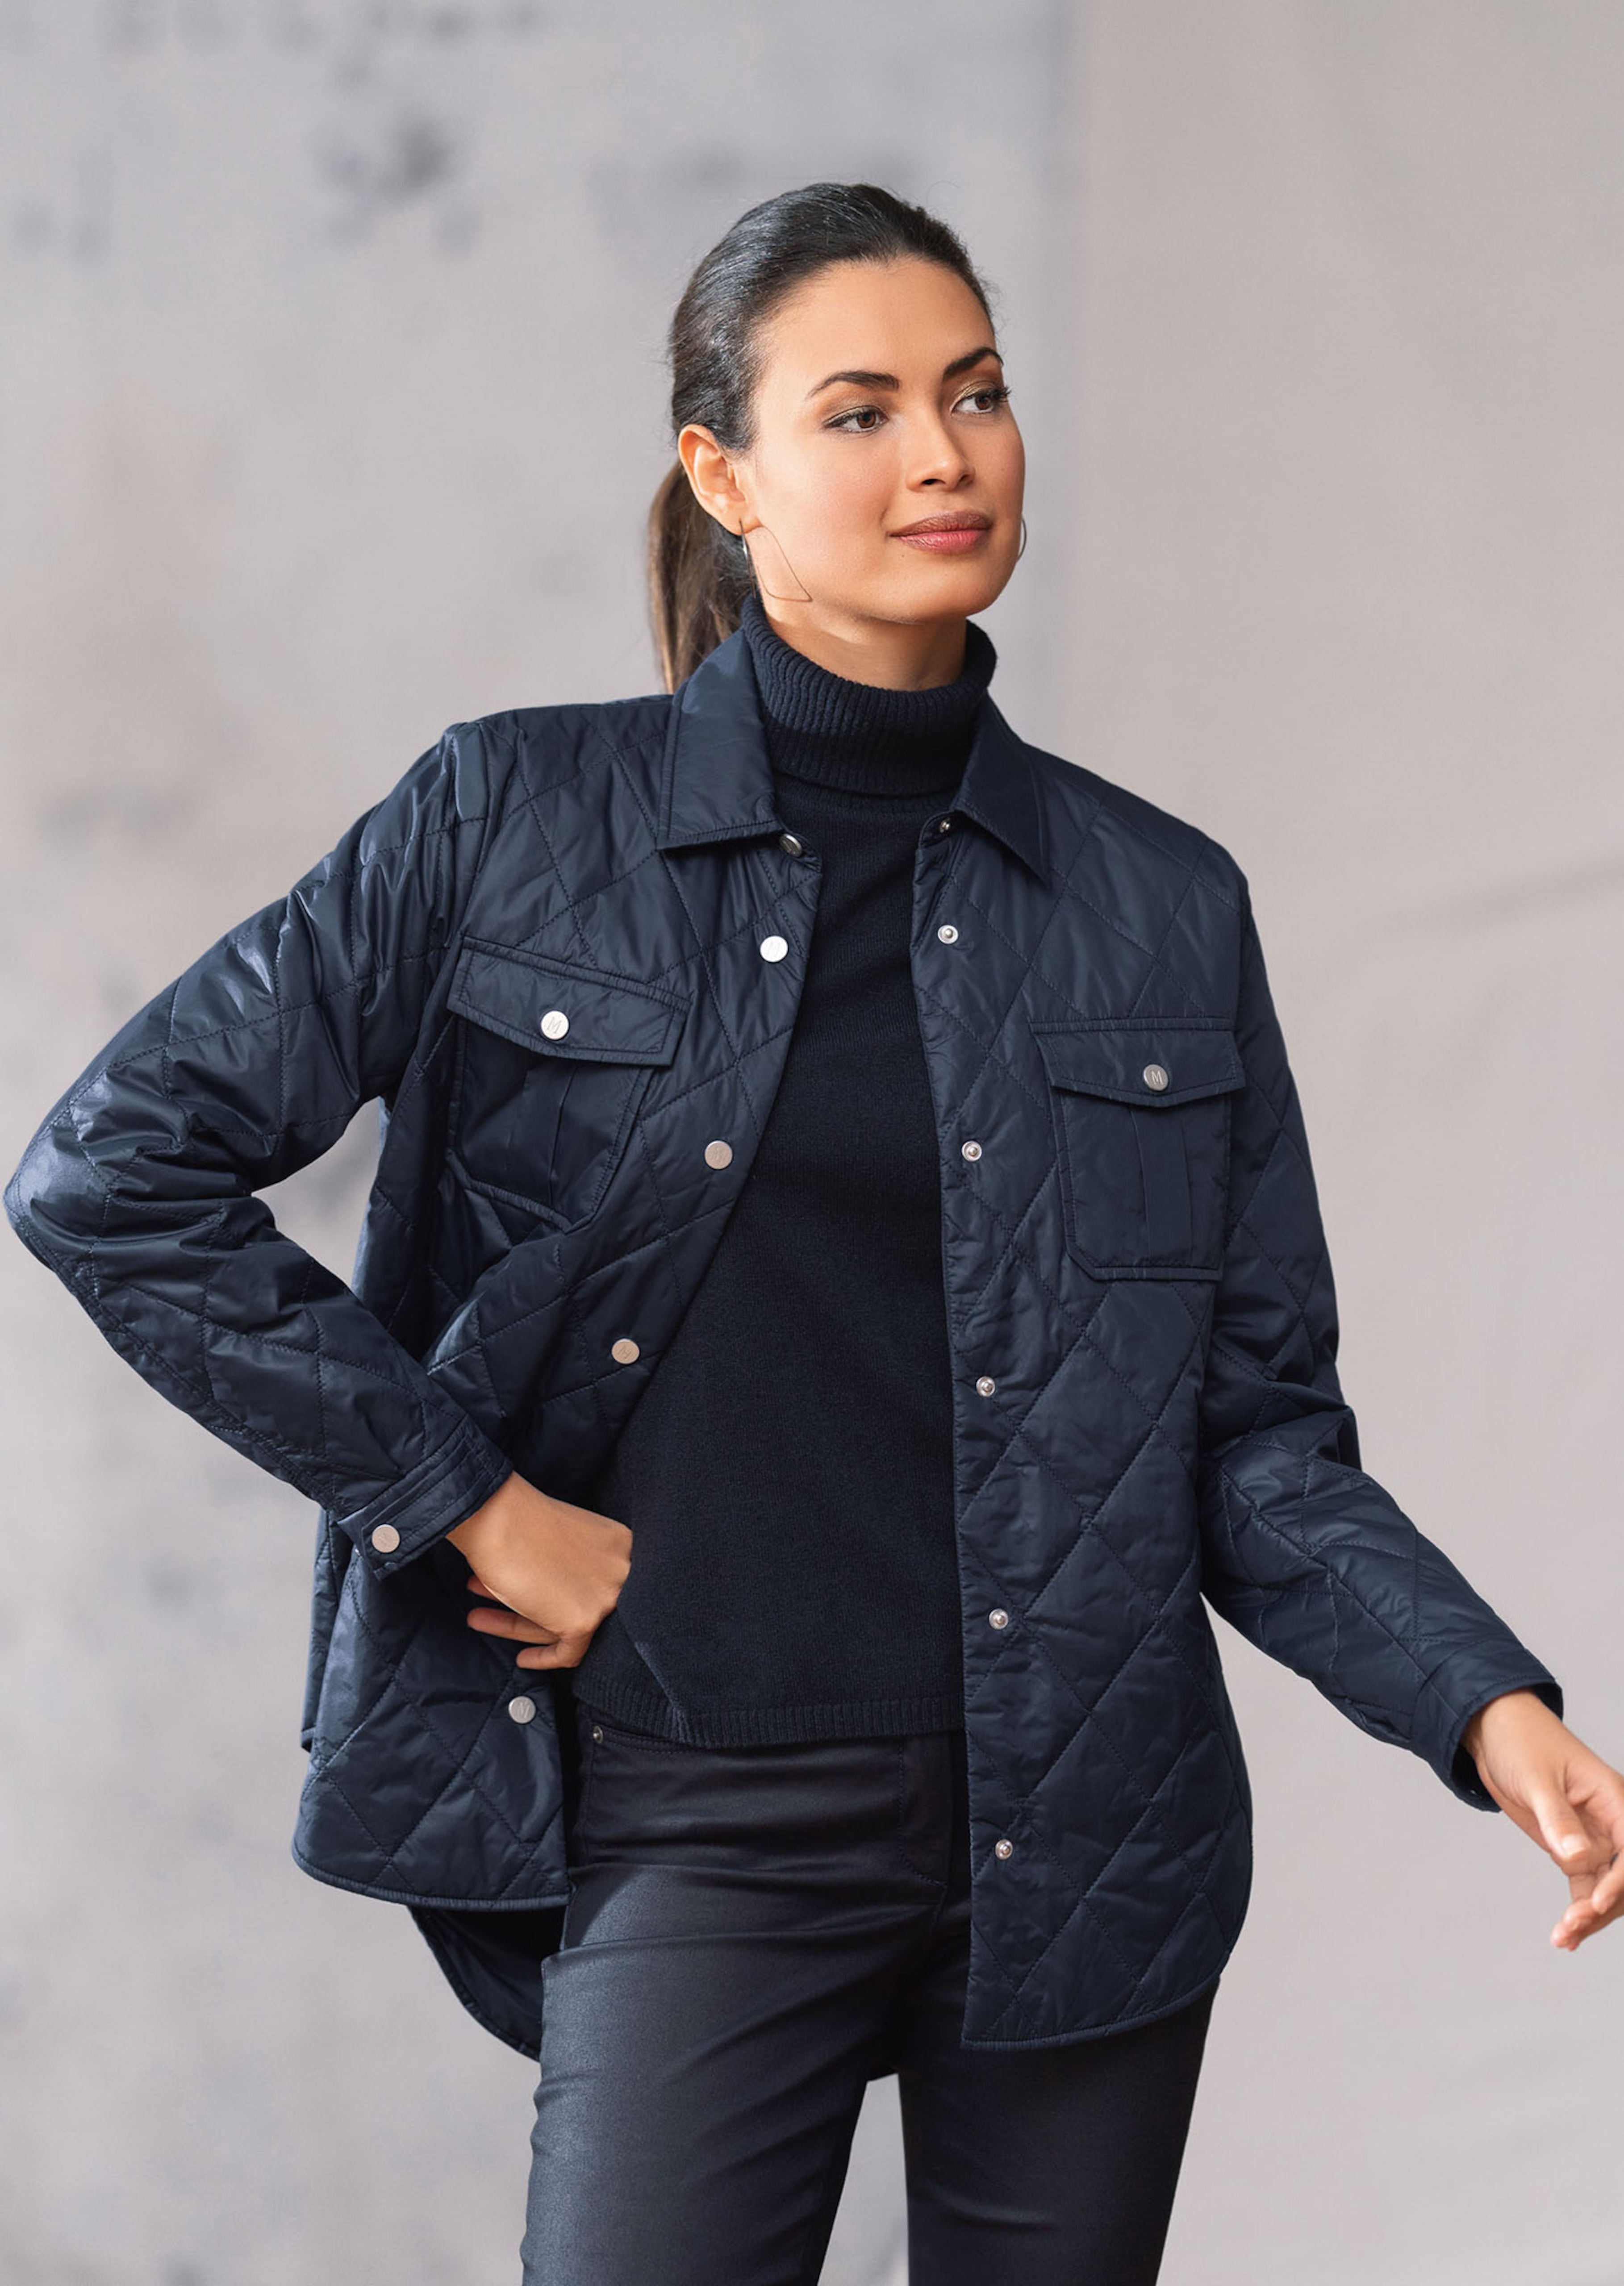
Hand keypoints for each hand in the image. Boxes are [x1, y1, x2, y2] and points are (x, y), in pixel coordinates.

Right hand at [446, 1472, 631, 1670]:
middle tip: (502, 1610)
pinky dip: (544, 1659)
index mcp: (620, 1544)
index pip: (596, 1584)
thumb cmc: (516, 1519)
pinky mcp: (584, 1620)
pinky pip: (569, 1653)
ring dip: (523, 1628)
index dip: (563, 1596)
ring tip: (482, 1620)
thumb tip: (557, 1593)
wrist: (494, 1514)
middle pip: (580, 1604)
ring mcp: (607, 1596)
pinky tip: (523, 1659)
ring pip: (569, 1627)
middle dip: (535, 1612)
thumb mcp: (560, 1540)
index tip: (543, 1603)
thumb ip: (571, 1565)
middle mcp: (623, 1570)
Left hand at [1461, 1689, 1623, 1950]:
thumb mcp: (1536, 1778)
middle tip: (1572, 1927)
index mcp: (1615, 1799)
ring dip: (1591, 1914)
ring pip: (1606, 1887)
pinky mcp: (1573, 1848)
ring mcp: (1594, 1838)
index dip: (1620, 1881)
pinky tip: (1568, 1936)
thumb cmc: (1521, 1743)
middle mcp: (1612, 1822)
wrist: (1496, 1732)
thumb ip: (1557, 1817)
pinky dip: (1580, 1910)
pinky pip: (1586, 1885)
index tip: (1597, 1903)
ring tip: (1564, 1937)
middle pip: (1623, 1876)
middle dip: (1604, 1906)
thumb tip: (1575, 1856)